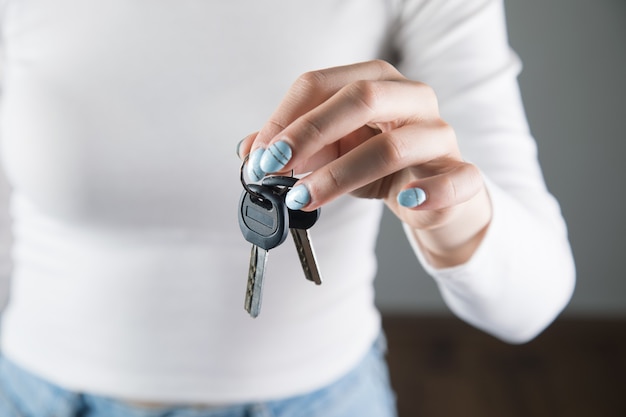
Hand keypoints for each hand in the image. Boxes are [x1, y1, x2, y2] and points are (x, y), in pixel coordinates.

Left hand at [239, 60, 491, 266]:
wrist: (430, 193)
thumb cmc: (378, 165)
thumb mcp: (331, 150)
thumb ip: (294, 148)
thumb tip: (250, 152)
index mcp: (375, 81)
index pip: (323, 84)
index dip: (286, 117)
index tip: (262, 153)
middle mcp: (411, 99)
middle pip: (361, 99)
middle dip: (310, 133)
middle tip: (276, 165)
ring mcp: (439, 135)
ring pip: (394, 146)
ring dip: (340, 175)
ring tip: (305, 198)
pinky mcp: (461, 174)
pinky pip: (455, 180)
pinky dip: (428, 192)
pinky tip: (404, 201)